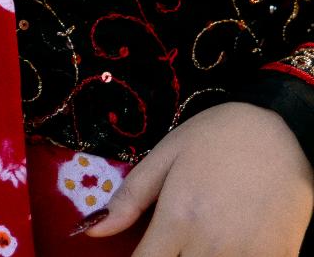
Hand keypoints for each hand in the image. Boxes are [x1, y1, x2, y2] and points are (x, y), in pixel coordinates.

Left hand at [88, 102, 312, 255]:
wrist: (282, 130)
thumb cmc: (217, 137)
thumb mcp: (166, 155)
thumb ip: (130, 198)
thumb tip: (92, 230)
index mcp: (178, 220)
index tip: (141, 253)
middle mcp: (211, 246)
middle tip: (174, 243)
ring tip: (198, 241)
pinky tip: (232, 244)